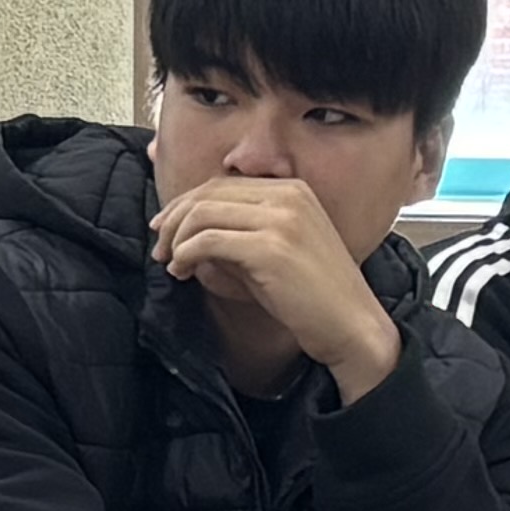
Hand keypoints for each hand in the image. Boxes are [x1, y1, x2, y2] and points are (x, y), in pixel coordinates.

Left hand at [147, 175, 401, 394]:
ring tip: (171, 263)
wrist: (350, 325)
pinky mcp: (270, 248)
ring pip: (203, 214)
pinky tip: (183, 271)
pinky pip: (208, 240)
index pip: (221, 184)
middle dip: (174, 219)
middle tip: (159, 246)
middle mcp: (288, 196)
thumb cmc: (311, 295)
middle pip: (208, 193)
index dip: (185, 204)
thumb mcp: (275, 249)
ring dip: (177, 239)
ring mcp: (281, 219)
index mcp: (292, 190)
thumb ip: (239, 231)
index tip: (165, 228)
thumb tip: (188, 228)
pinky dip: (185, 254)